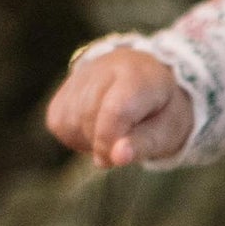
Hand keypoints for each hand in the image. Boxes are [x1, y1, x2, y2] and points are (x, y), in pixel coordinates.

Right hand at [45, 46, 192, 167]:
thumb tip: (117, 158)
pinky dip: (76, 135)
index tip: (116, 159)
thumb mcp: (166, 130)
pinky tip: (97, 129)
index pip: (114, 110)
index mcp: (138, 74)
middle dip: (103, 143)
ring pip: (69, 121)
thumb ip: (143, 144)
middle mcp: (105, 66)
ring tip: (113, 133)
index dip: (110, 141)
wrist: (150, 84)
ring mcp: (80, 75)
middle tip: (123, 147)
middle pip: (88, 116)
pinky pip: (58, 122)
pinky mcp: (63, 88)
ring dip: (89, 140)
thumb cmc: (162, 111)